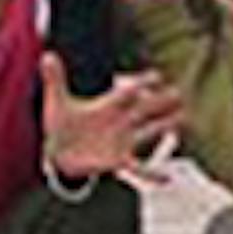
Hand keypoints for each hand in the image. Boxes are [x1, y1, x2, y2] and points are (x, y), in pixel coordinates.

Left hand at [41, 57, 186, 183]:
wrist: (59, 153)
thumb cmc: (62, 125)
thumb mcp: (57, 102)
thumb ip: (55, 80)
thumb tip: (47, 55)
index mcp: (108, 105)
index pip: (128, 91)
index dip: (141, 83)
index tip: (156, 76)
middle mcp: (120, 121)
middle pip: (145, 108)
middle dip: (161, 101)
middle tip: (178, 93)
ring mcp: (122, 140)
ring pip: (149, 132)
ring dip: (165, 126)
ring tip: (184, 120)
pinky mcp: (119, 160)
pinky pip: (139, 168)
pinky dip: (152, 173)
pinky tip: (166, 178)